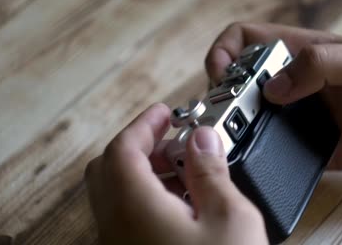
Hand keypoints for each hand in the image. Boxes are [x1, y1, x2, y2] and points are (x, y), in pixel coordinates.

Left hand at [85, 103, 267, 244]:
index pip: (123, 149)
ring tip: (187, 173)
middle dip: (143, 147)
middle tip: (176, 143)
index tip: (164, 112)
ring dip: (147, 172)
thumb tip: (203, 139)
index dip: (143, 124)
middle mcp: (117, 228)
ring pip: (118, 193)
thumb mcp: (230, 218)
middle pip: (111, 169)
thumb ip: (212, 171)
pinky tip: (185, 205)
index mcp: (135, 209)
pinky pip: (128, 216)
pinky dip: (149, 197)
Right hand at [206, 22, 341, 171]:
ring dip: (238, 129)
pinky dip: (264, 156)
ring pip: (255, 118)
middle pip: (242, 82)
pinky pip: (279, 151)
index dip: (225, 52)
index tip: (221, 78)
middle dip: (223, 96)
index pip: (248, 40)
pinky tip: (262, 163)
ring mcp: (303, 116)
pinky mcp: (314, 147)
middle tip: (224, 118)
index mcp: (303, 53)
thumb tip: (273, 89)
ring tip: (234, 142)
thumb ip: (321, 66)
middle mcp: (296, 84)